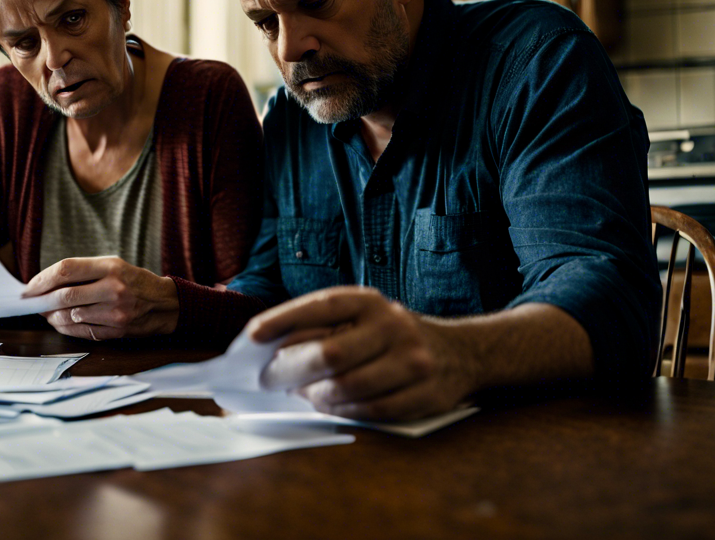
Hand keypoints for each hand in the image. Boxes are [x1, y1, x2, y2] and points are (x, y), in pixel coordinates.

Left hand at [23, 257, 179, 339]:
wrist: (165, 304)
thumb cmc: (133, 281)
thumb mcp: (113, 265)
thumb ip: (82, 271)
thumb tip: (45, 283)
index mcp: (110, 267)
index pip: (66, 270)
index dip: (42, 279)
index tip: (29, 287)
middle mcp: (113, 289)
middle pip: (65, 295)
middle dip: (42, 301)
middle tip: (32, 303)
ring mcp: (115, 312)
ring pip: (70, 316)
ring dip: (52, 317)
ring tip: (46, 313)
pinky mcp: (116, 331)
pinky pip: (81, 331)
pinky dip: (65, 328)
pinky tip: (60, 323)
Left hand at [248, 286, 479, 421]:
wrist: (462, 352)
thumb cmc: (392, 336)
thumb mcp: (364, 318)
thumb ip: (325, 328)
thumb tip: (274, 352)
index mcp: (370, 301)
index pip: (320, 306)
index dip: (283, 320)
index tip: (252, 336)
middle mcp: (393, 325)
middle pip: (330, 353)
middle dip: (292, 370)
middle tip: (270, 380)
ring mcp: (412, 359)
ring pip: (348, 387)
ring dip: (316, 396)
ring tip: (303, 394)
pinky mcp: (424, 392)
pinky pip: (371, 410)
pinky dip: (343, 412)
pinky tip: (331, 406)